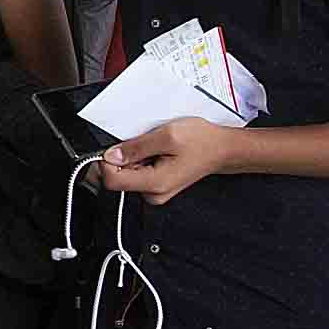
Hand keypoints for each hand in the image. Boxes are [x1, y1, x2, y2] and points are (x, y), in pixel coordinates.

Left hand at [99, 119, 236, 205]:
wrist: (221, 148)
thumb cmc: (201, 142)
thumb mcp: (166, 135)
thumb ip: (135, 147)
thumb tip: (110, 155)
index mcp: (154, 183)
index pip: (111, 180)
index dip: (107, 161)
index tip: (116, 148)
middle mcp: (153, 193)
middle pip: (117, 178)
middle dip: (123, 158)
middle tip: (144, 145)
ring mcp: (154, 191)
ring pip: (126, 174)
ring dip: (133, 158)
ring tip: (155, 148)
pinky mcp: (156, 185)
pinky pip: (136, 173)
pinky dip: (141, 160)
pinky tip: (156, 153)